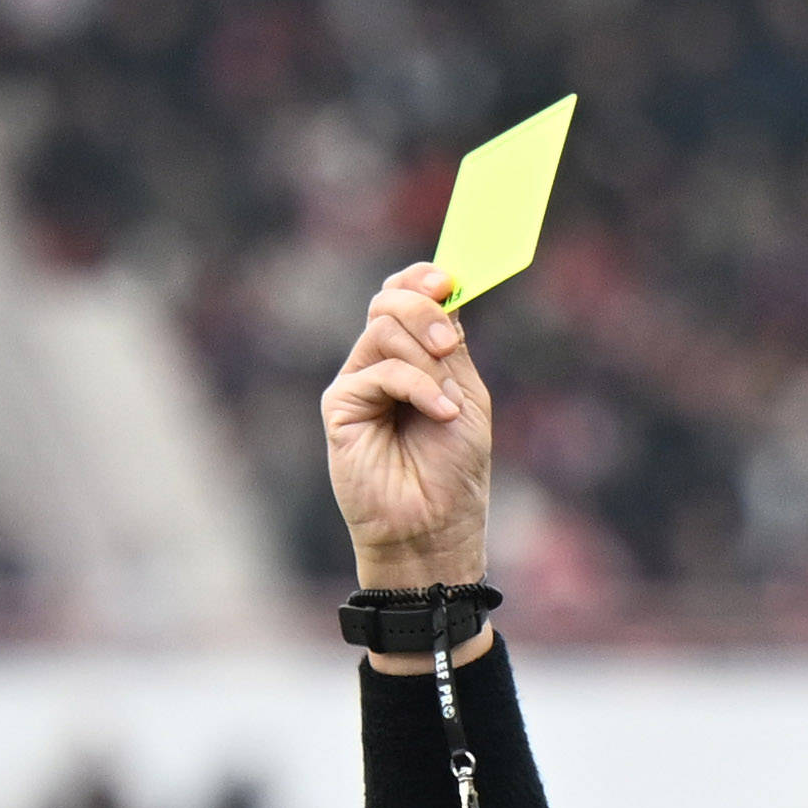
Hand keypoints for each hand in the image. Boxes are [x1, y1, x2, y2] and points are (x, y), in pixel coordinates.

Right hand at [320, 261, 493, 591]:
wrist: (433, 529)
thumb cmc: (453, 472)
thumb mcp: (466, 396)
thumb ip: (451, 346)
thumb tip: (445, 291)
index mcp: (414, 356)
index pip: (406, 295)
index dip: (422, 278)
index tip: (448, 281)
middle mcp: (381, 363)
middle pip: (389, 300)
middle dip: (424, 310)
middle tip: (448, 345)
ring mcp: (359, 382)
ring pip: (383, 327)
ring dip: (425, 356)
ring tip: (447, 400)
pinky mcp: (341, 406)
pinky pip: (379, 370)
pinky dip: (416, 385)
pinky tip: (440, 414)